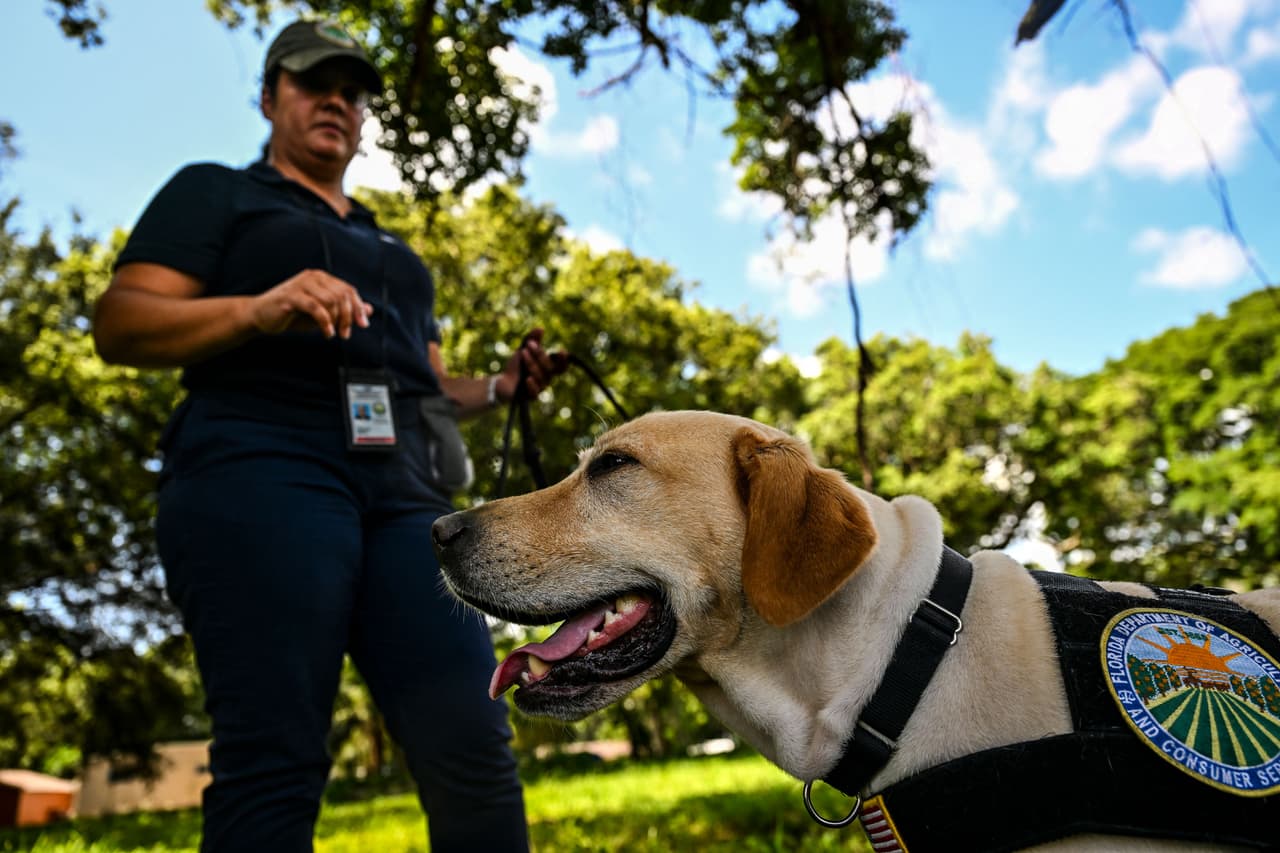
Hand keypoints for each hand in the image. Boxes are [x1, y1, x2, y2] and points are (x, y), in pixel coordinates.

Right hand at [247, 269, 372, 338]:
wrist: (261, 316)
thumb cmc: (293, 314)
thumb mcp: (323, 313)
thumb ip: (344, 310)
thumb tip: (369, 310)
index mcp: (322, 278)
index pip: (348, 290)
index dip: (358, 307)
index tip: (363, 324)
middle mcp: (313, 277)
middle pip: (342, 294)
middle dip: (349, 316)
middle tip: (346, 334)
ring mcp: (301, 284)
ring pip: (331, 300)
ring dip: (337, 321)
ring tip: (334, 334)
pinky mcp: (291, 296)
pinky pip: (316, 307)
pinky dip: (325, 322)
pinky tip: (327, 333)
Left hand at [497, 328, 568, 401]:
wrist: (503, 381)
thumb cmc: (517, 366)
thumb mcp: (523, 349)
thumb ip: (532, 339)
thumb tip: (540, 329)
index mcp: (548, 368)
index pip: (562, 366)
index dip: (564, 360)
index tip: (562, 351)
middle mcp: (547, 378)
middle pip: (550, 368)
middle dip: (540, 354)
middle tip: (529, 344)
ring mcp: (540, 388)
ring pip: (541, 377)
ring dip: (531, 364)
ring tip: (522, 354)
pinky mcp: (531, 396)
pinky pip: (535, 392)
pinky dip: (532, 385)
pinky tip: (527, 379)